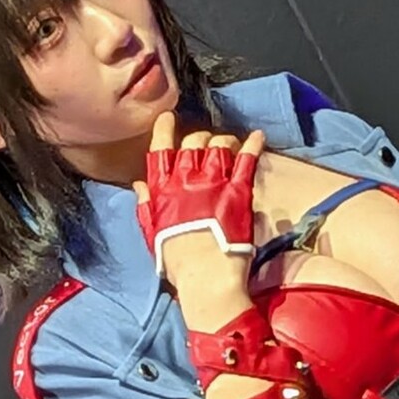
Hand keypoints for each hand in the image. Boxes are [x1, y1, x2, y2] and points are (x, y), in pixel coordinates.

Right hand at [134, 111, 265, 294]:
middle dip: (198, 138)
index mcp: (162, 191)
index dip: (164, 130)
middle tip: (205, 143)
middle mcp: (186, 181)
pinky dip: (252, 145)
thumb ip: (146, 205)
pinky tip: (258, 137)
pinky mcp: (238, 192)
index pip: (160, 150)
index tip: (168, 119)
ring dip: (223, 141)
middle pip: (192, 143)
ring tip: (229, 145)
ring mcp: (213, 184)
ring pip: (218, 145)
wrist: (207, 279)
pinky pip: (246, 160)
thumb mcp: (152, 233)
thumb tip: (140, 186)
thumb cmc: (178, 262)